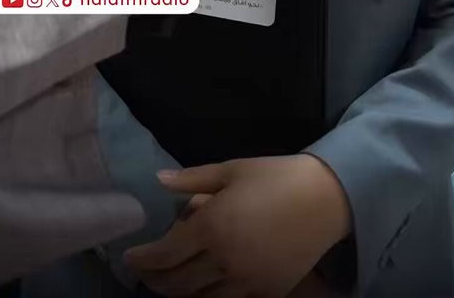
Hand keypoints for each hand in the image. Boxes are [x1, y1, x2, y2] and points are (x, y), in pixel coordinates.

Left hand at [124, 154, 350, 296]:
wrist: (324, 199)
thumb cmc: (275, 176)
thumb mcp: (232, 170)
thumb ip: (192, 180)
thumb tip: (158, 180)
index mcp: (212, 225)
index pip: (165, 254)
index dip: (142, 260)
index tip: (129, 257)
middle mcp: (223, 259)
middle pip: (176, 283)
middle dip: (154, 280)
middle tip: (144, 273)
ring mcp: (244, 280)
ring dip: (177, 292)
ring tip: (167, 283)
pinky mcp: (264, 292)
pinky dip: (207, 297)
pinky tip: (201, 288)